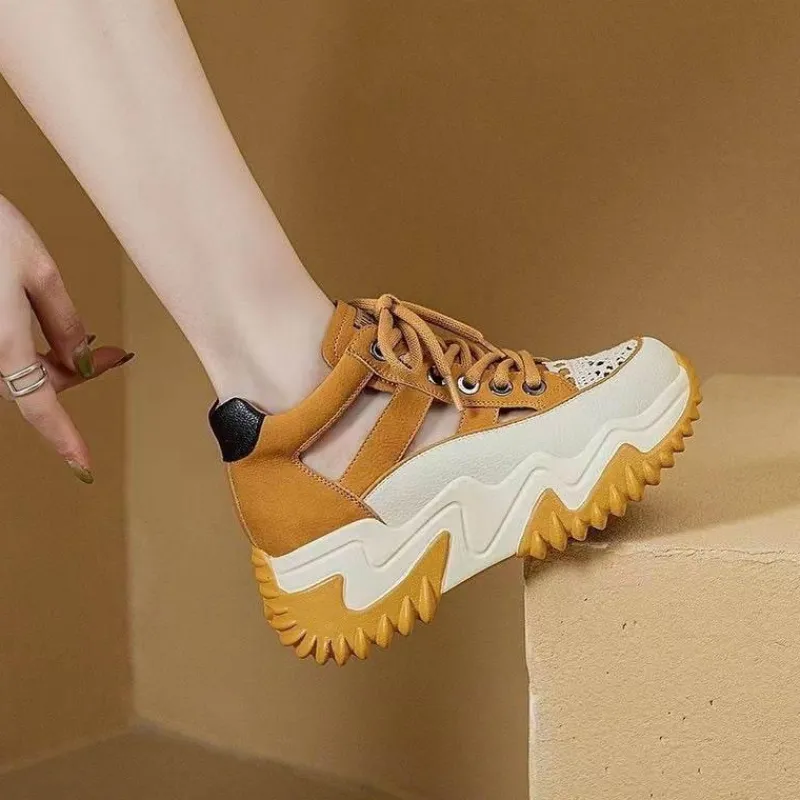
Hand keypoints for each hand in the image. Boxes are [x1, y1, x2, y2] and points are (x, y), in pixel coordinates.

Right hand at [0, 195, 132, 482]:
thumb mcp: (37, 266)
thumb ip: (62, 319)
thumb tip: (78, 358)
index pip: (37, 404)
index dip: (62, 437)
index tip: (83, 466)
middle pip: (27, 385)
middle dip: (67, 374)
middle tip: (108, 356)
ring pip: (8, 370)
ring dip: (44, 363)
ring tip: (80, 343)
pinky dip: (20, 350)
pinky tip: (36, 329)